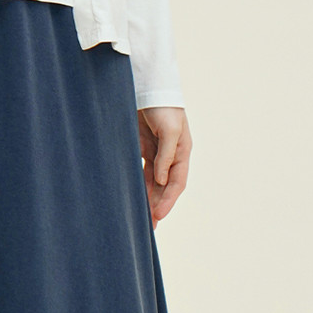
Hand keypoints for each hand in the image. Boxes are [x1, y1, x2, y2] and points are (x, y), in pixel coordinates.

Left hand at [137, 107, 189, 223]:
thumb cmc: (163, 106)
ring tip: (140, 218)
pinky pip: (140, 170)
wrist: (147, 85)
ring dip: (147, 198)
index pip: (177, 183)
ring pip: (152, 181)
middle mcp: (170, 155)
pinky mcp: (141, 147)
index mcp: (181, 152)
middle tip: (149, 226)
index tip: (158, 216)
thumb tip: (162, 180)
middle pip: (165, 186)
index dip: (168, 200)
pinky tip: (130, 196)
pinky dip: (137, 184)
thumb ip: (166, 155)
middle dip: (158, 205)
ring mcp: (155, 152)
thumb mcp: (170, 129)